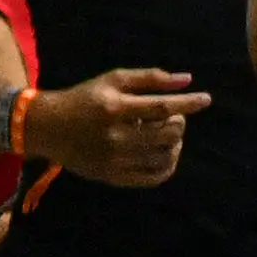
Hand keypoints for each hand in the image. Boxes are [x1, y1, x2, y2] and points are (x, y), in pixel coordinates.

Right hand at [27, 69, 209, 187]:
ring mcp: (114, 161)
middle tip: (175, 116)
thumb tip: (187, 80)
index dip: (188, 103)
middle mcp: (115, 137)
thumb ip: (150, 78)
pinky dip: (167, 166)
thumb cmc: (85, 98)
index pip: (162, 107)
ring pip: (164, 157)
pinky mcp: (113, 177)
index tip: (206, 99)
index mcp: (115, 108)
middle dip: (179, 123)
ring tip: (168, 134)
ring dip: (175, 143)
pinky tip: (166, 154)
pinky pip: (152, 178)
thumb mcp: (113, 79)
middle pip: (167, 134)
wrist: (50, 128)